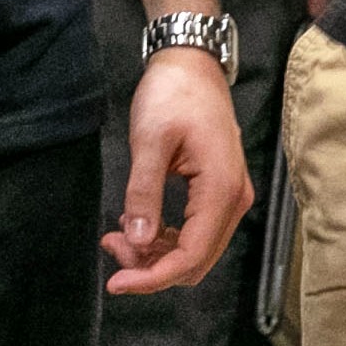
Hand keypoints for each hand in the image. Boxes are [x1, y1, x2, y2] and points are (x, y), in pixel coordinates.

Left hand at [108, 47, 251, 295]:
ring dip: (156, 253)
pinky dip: (165, 236)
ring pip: (195, 249)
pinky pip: (195, 230)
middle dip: (151, 266)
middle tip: (112, 247)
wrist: (191, 63)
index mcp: (221, 189)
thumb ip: (144, 193)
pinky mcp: (218, 190)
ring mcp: (229, 195)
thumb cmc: (174, 92)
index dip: (152, 277)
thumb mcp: (150, 140)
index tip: (116, 282)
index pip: (190, 256)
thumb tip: (138, 241)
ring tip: (118, 234)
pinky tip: (137, 222)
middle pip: (195, 260)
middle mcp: (233, 199)